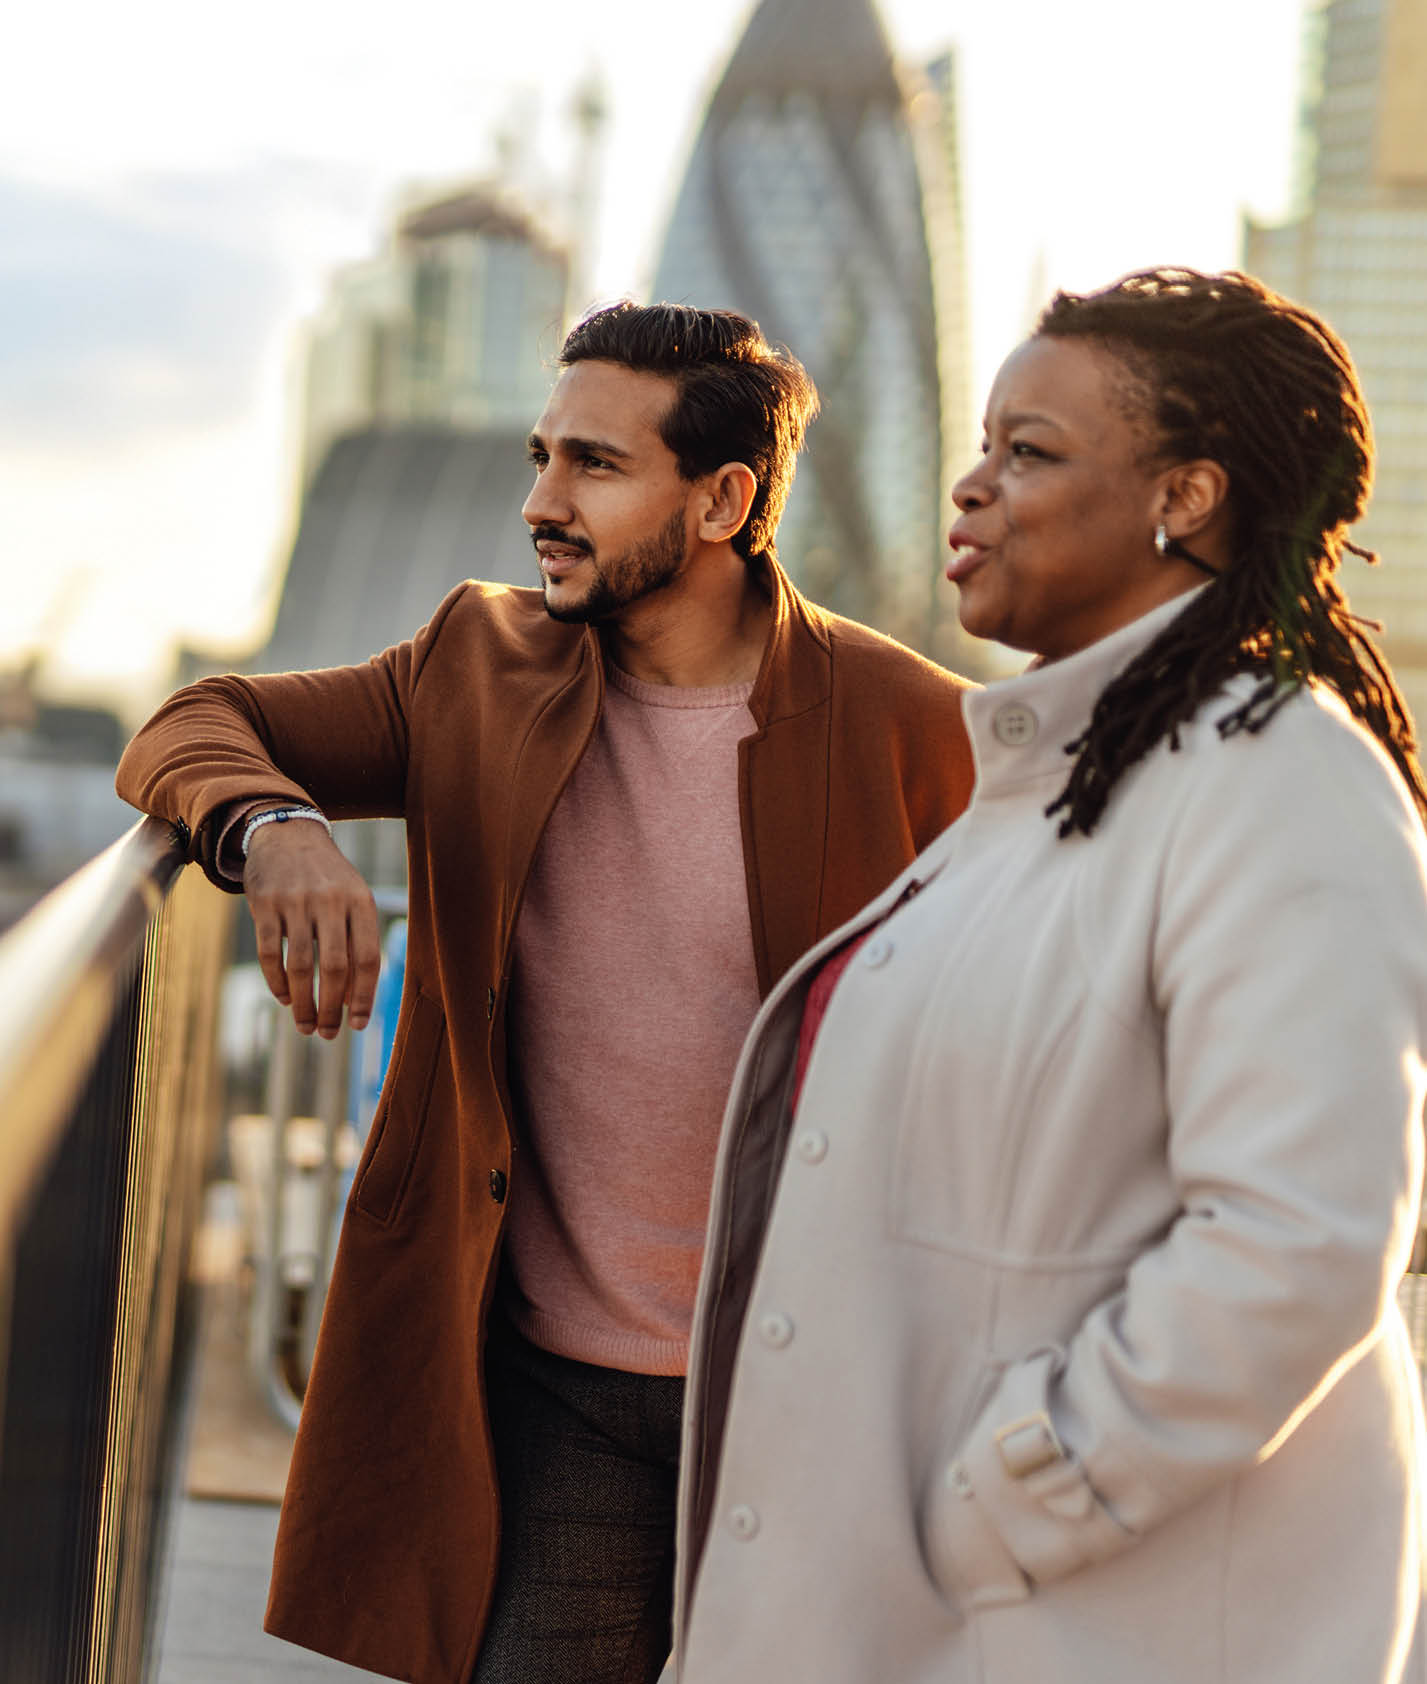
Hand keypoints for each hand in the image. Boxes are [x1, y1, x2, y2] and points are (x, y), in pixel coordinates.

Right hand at [243, 819, 380, 1038]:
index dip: (364, 997)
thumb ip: (356, 944)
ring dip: (303, 1003)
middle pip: (335, 968)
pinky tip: (285, 998)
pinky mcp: (265, 904)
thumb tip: (353, 1002)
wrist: (288, 835)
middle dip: (332, 1008)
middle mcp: (331, 901)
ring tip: (306, 1026)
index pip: (367, 959)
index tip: (358, 1025)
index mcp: (361, 902)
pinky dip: (276, 982)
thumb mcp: (353, 900)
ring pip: (300, 966)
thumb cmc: (328, 880)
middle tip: (327, 1034)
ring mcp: (296, 901)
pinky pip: (270, 953)